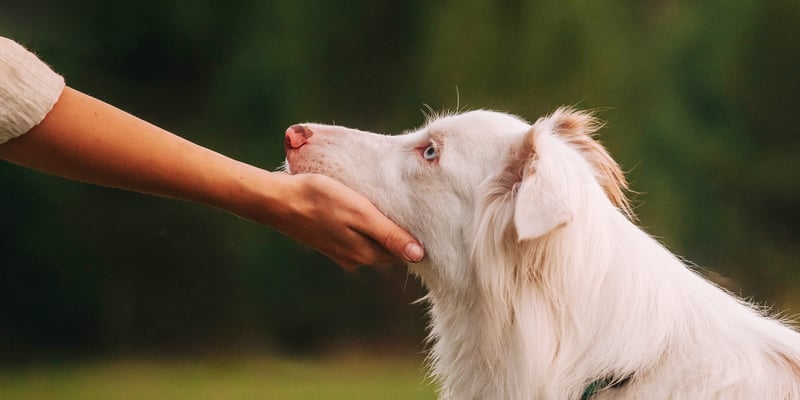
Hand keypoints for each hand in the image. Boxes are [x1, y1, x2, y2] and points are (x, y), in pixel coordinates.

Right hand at [259, 173, 424, 269]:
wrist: (278, 200)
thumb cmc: (320, 200)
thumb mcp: (360, 214)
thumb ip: (389, 235)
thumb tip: (418, 255)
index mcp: (366, 253)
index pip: (401, 251)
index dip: (412, 235)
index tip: (422, 216)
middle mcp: (355, 258)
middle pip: (387, 247)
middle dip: (397, 232)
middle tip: (409, 207)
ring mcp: (340, 251)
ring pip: (370, 241)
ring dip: (379, 227)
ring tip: (388, 205)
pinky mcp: (328, 239)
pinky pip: (354, 235)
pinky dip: (362, 225)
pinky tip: (361, 208)